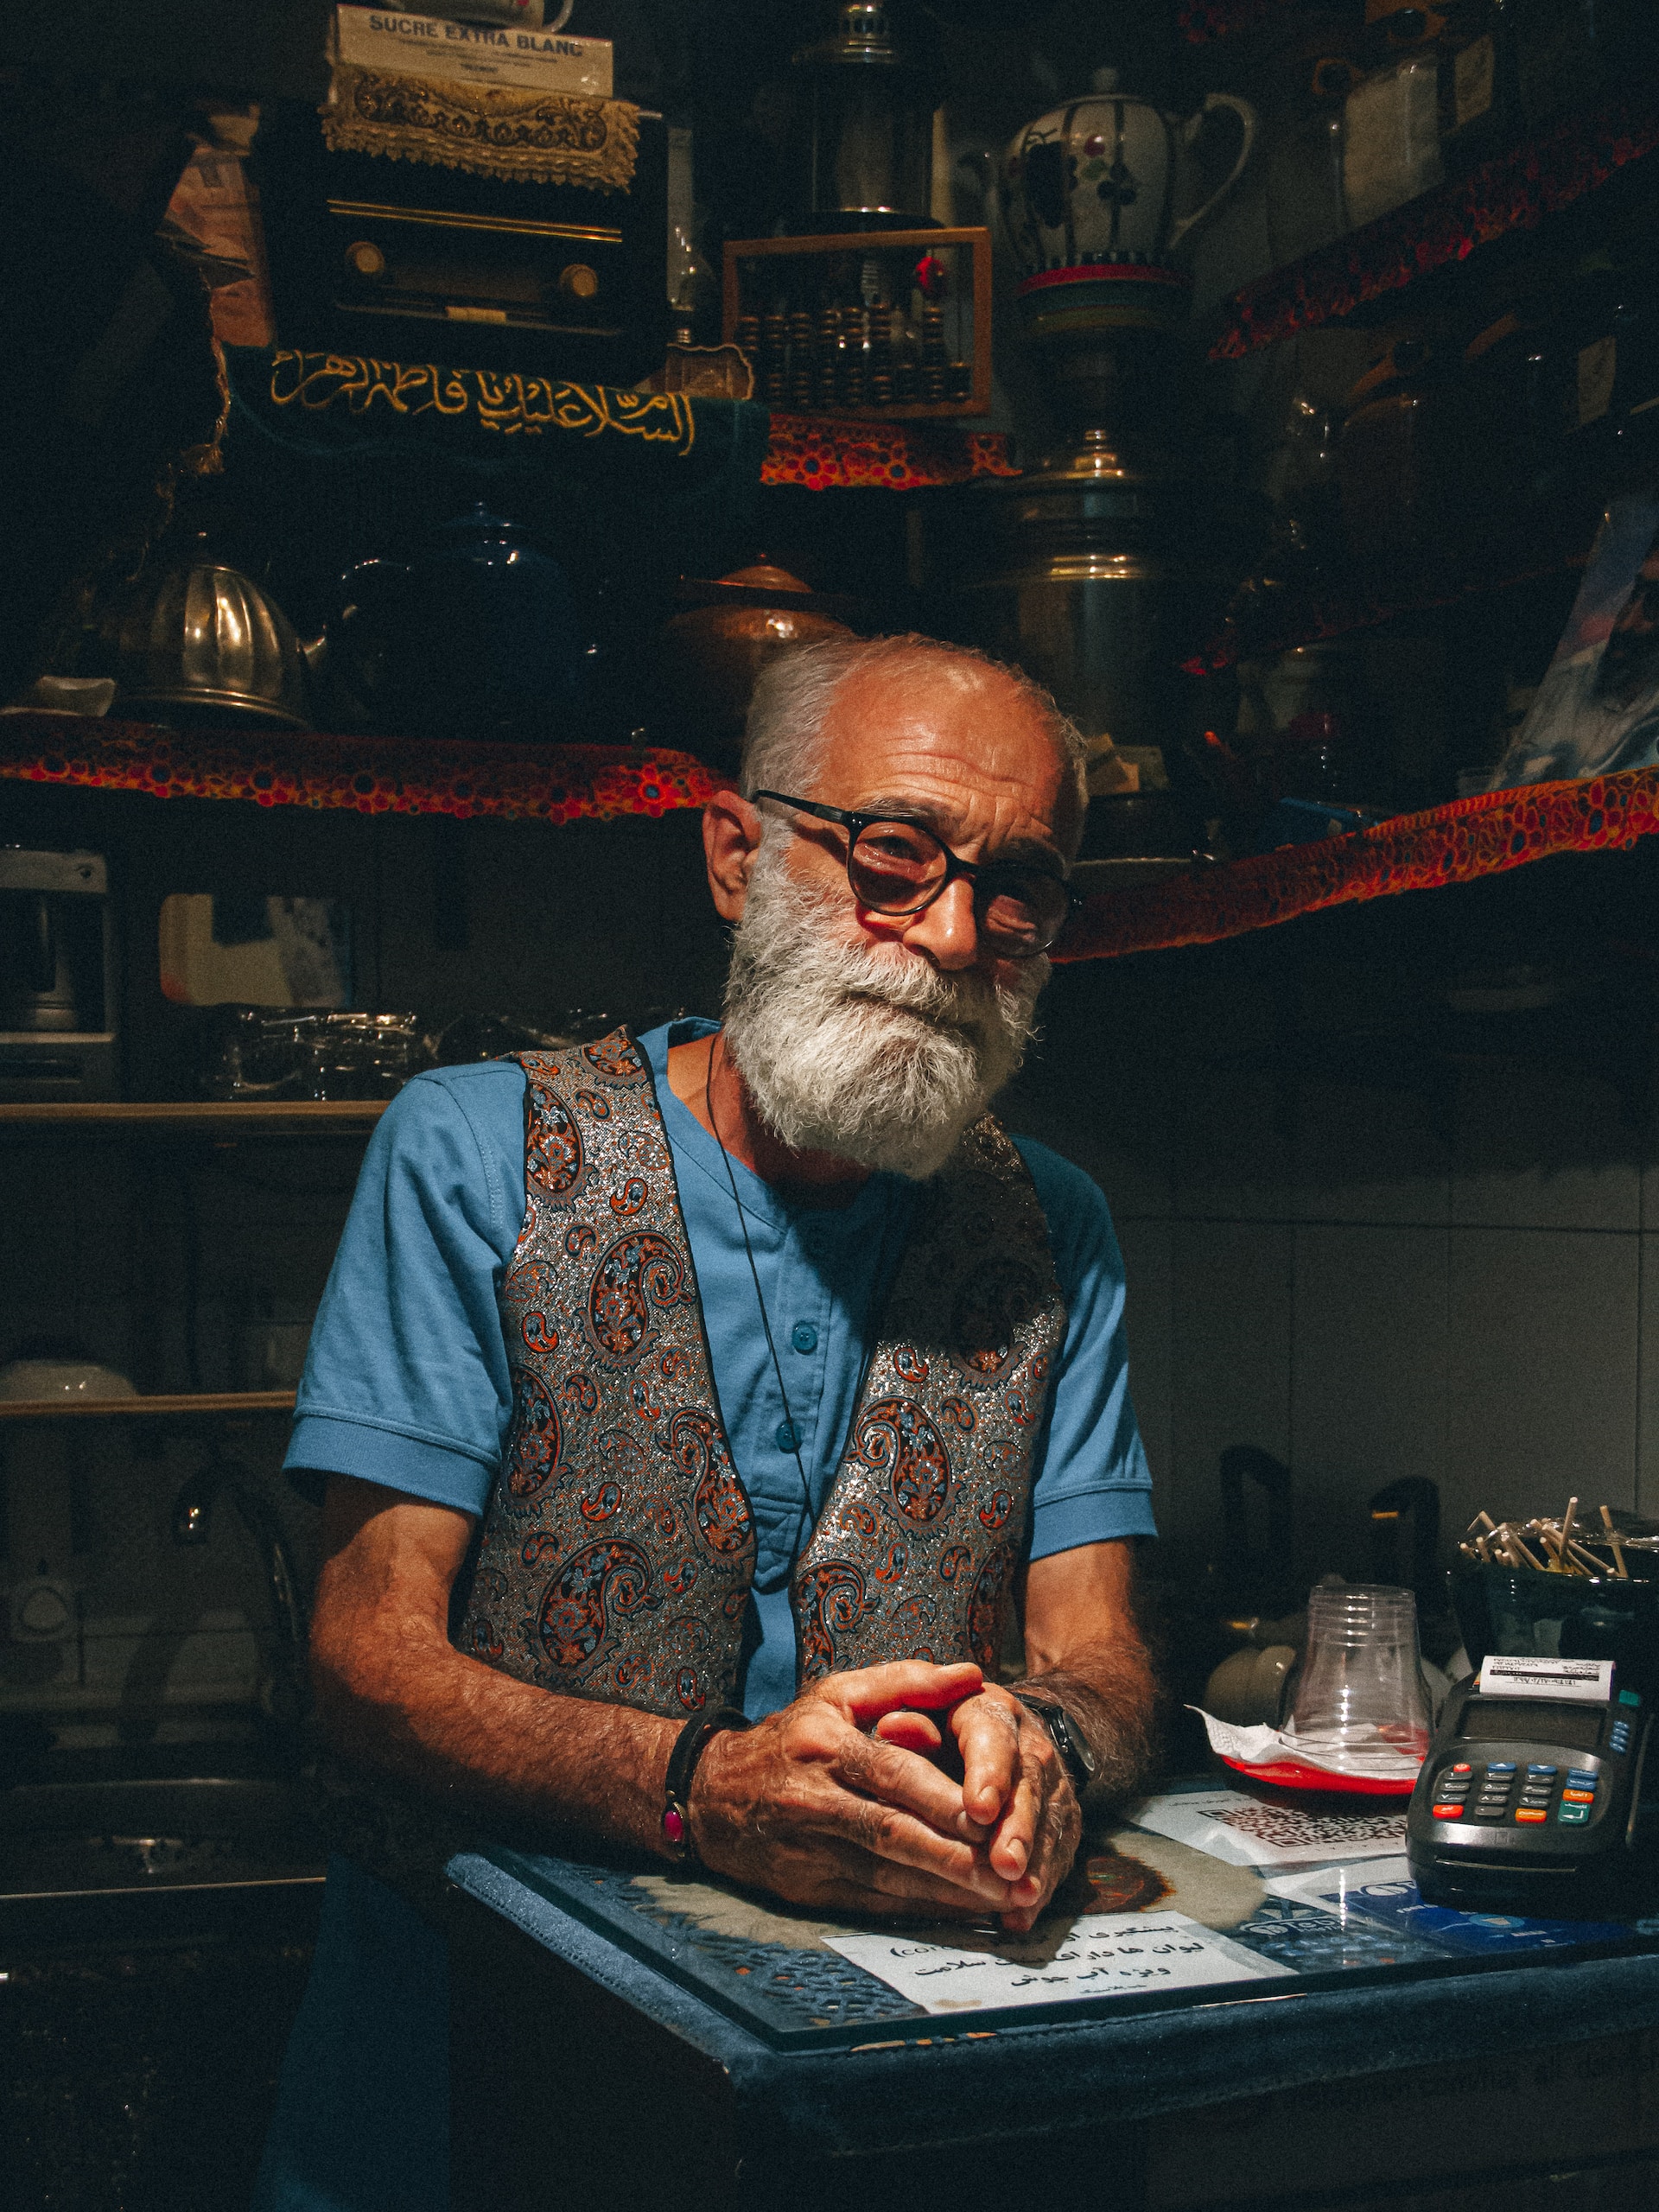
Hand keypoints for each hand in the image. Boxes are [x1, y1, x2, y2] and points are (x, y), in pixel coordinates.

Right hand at [686, 1660, 1020, 1921]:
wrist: (711, 1795)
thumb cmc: (794, 1737)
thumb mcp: (838, 1693)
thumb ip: (908, 1682)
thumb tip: (972, 1675)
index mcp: (826, 1745)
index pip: (894, 1774)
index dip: (944, 1799)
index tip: (994, 1816)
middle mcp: (815, 1799)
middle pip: (895, 1833)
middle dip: (958, 1857)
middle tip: (1012, 1871)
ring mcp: (809, 1851)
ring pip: (889, 1877)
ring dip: (948, 1891)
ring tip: (1001, 1896)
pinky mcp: (808, 1891)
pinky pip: (876, 1904)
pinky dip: (922, 1910)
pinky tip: (962, 1910)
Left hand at [875, 1685, 1080, 1932]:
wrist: (1006, 1734)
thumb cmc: (946, 1728)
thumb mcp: (925, 1713)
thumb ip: (909, 1722)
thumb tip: (890, 1728)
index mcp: (991, 1712)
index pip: (993, 1738)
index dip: (988, 1774)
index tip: (978, 1809)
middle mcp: (1031, 1747)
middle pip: (1028, 1788)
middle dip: (1018, 1829)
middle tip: (1006, 1865)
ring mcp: (1053, 1787)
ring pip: (1048, 1826)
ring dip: (1036, 1864)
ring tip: (1020, 1896)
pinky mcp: (1063, 1821)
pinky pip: (1057, 1855)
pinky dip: (1040, 1887)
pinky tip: (1021, 1916)